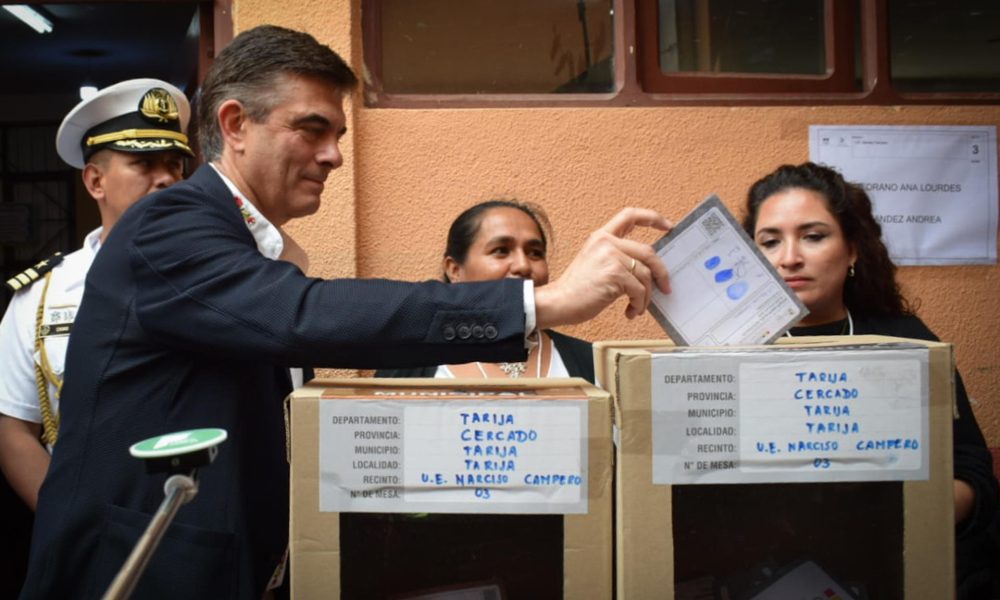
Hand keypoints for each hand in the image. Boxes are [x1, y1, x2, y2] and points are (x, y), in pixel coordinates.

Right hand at [534, 207, 671, 329]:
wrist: (559, 302)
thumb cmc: (576, 289)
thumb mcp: (594, 263)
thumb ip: (617, 257)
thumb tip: (647, 269)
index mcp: (601, 237)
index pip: (630, 216)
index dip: (652, 218)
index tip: (668, 226)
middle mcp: (606, 242)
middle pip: (648, 251)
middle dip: (661, 272)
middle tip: (665, 287)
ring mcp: (611, 256)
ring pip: (646, 274)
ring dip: (646, 296)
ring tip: (637, 307)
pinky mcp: (615, 274)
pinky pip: (639, 290)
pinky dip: (639, 304)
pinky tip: (631, 311)